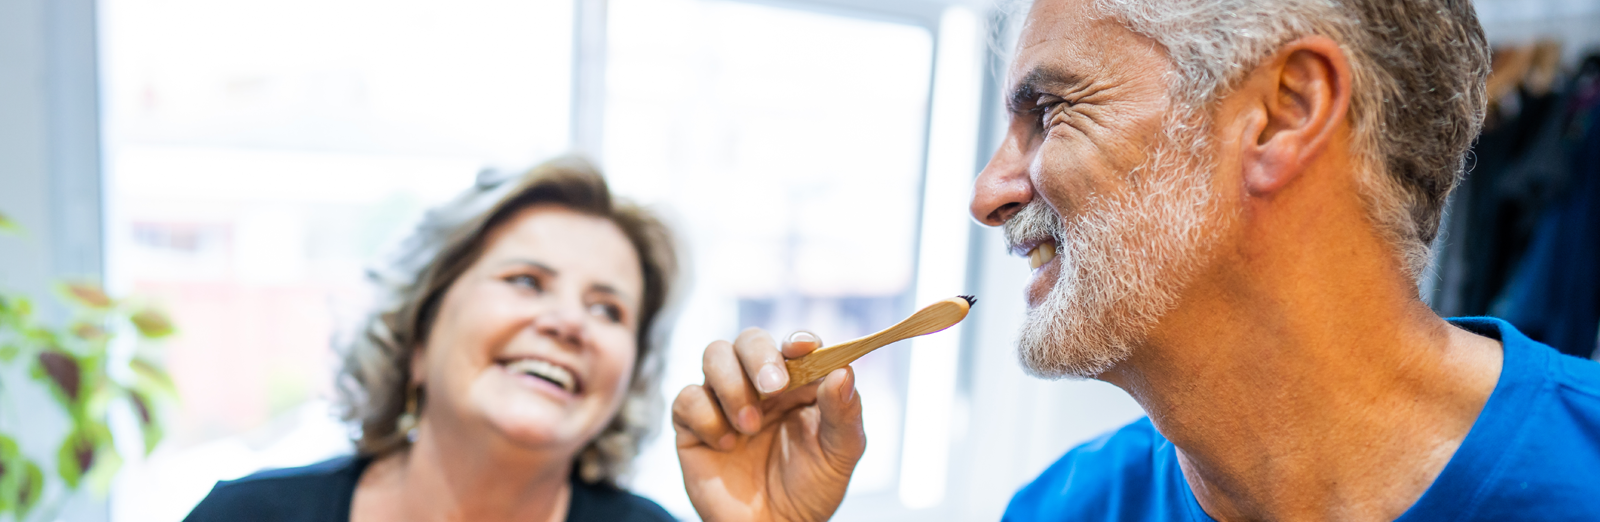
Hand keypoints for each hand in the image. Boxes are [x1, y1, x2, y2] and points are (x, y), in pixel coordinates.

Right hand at [673, 329, 864, 521]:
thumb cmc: (811, 489)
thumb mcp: (839, 455)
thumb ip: (844, 414)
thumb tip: (843, 372)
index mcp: (799, 383)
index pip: (796, 345)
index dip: (798, 340)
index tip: (801, 348)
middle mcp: (759, 384)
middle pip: (750, 340)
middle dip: (759, 356)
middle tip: (772, 387)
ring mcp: (725, 400)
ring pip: (715, 354)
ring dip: (732, 385)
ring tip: (750, 426)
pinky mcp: (694, 423)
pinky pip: (687, 397)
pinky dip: (707, 417)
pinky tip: (727, 445)